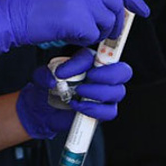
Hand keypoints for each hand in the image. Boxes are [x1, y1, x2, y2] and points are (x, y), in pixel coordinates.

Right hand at [0, 0, 148, 56]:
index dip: (131, 0)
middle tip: (110, 35)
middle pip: (116, 6)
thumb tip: (110, 8)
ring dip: (97, 33)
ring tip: (78, 33)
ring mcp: (82, 1)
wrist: (12, 16)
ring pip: (107, 22)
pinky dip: (83, 40)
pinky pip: (92, 35)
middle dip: (116, 23)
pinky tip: (68, 36)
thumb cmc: (33, 8)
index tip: (142, 12)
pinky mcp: (78, 19)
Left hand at [16, 49, 133, 138]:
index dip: (83, 63)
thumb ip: (46, 74)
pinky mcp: (103, 111)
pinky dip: (94, 110)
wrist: (44, 110)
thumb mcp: (42, 76)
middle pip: (123, 71)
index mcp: (91, 61)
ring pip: (118, 92)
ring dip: (98, 93)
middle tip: (90, 78)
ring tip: (78, 94)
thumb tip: (54, 79)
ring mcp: (105, 94)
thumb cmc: (48, 88)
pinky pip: (110, 111)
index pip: (99, 54)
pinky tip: (79, 107)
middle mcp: (102, 76)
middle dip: (108, 74)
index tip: (63, 72)